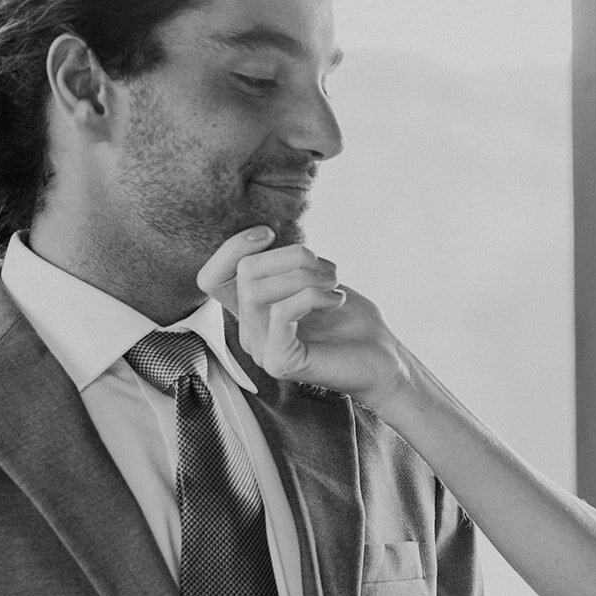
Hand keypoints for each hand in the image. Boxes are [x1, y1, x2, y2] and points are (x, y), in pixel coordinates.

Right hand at [198, 226, 409, 406]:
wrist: (383, 360)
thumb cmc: (352, 321)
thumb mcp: (316, 280)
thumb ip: (289, 264)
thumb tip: (268, 236)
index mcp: (253, 312)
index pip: (212, 277)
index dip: (233, 247)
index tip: (270, 233)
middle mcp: (250, 331)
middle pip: (244, 272)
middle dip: (291, 257)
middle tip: (328, 270)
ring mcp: (261, 349)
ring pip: (257, 290)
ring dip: (304, 276)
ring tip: (334, 284)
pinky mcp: (279, 361)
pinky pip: (280, 312)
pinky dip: (312, 296)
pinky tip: (337, 301)